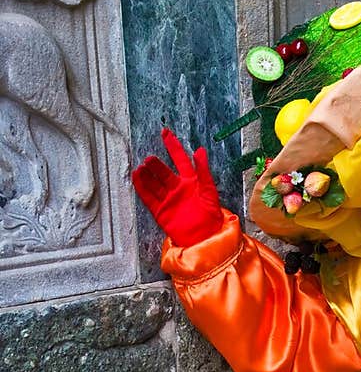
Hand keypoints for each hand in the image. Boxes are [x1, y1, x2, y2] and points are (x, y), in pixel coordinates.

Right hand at [132, 128, 222, 246]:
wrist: (205, 238)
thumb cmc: (212, 217)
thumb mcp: (210, 190)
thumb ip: (203, 170)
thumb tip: (200, 151)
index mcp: (191, 182)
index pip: (180, 159)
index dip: (173, 146)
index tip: (165, 133)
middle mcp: (178, 189)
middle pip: (163, 172)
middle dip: (156, 165)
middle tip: (150, 159)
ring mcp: (169, 200)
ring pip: (154, 183)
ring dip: (147, 175)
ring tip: (142, 167)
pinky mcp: (161, 211)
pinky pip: (148, 197)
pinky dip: (141, 188)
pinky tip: (136, 177)